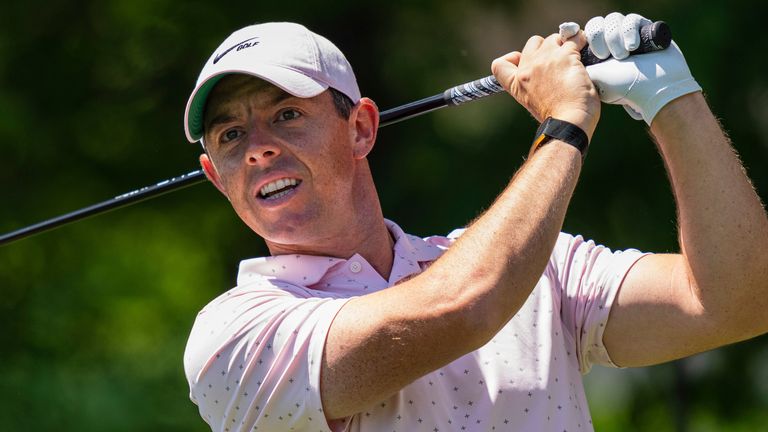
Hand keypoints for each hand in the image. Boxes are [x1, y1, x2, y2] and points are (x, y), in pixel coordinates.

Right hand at [492, 32, 600, 139]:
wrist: (569, 122)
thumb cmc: (557, 118)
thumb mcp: (535, 104)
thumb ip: (535, 86)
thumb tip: (548, 77)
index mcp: (517, 84)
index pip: (499, 65)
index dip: (511, 58)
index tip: (522, 60)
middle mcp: (528, 68)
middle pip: (532, 43)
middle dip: (546, 47)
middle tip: (558, 61)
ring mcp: (546, 59)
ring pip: (554, 38)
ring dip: (564, 44)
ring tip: (575, 57)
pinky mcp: (566, 56)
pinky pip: (573, 39)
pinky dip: (580, 41)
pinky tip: (585, 50)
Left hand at [582, 12, 701, 124]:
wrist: (654, 91)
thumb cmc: (623, 88)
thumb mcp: (593, 77)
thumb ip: (577, 62)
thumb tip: (565, 50)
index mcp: (595, 53)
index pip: (581, 34)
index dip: (578, 35)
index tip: (581, 46)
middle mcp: (611, 43)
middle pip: (596, 24)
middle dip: (597, 37)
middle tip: (603, 55)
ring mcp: (627, 36)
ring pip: (612, 20)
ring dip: (614, 37)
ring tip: (622, 56)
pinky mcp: (645, 30)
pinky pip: (632, 19)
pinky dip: (630, 31)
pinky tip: (633, 46)